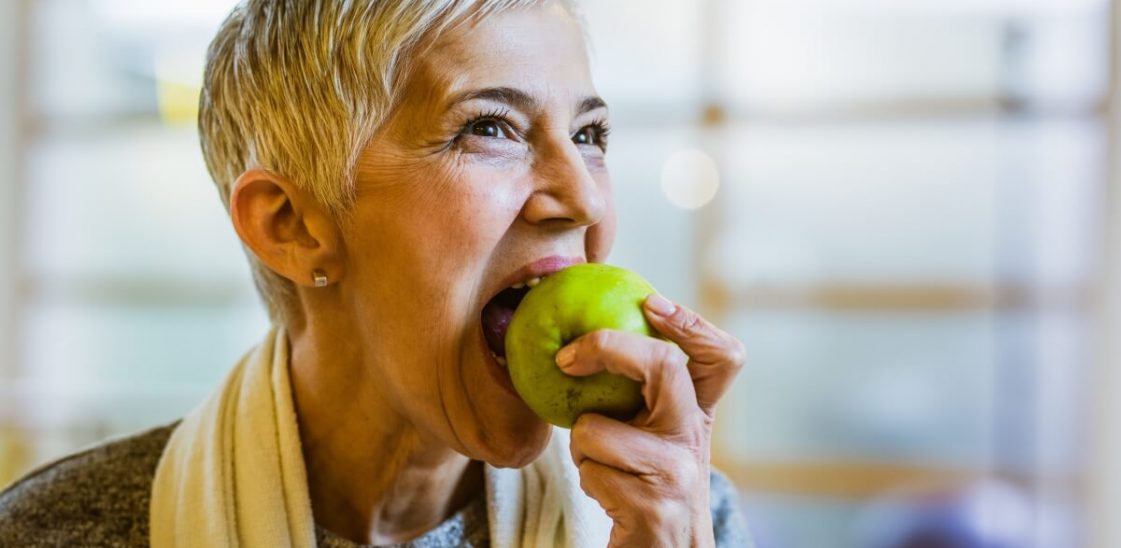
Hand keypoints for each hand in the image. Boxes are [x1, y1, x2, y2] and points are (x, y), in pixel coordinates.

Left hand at [556, 294, 744, 546]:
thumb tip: (578, 342)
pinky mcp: (652, 505)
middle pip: (664, 364)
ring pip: (595, 427)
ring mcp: (677, 472)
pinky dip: (585, 478)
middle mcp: (694, 437)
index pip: (723, 357)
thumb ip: (637, 396)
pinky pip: (589, 469)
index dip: (692, 322)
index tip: (651, 301)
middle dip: (608, 347)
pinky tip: (607, 494)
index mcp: (697, 413)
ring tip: (602, 467)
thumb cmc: (643, 488)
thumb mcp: (653, 438)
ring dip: (581, 448)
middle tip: (567, 357)